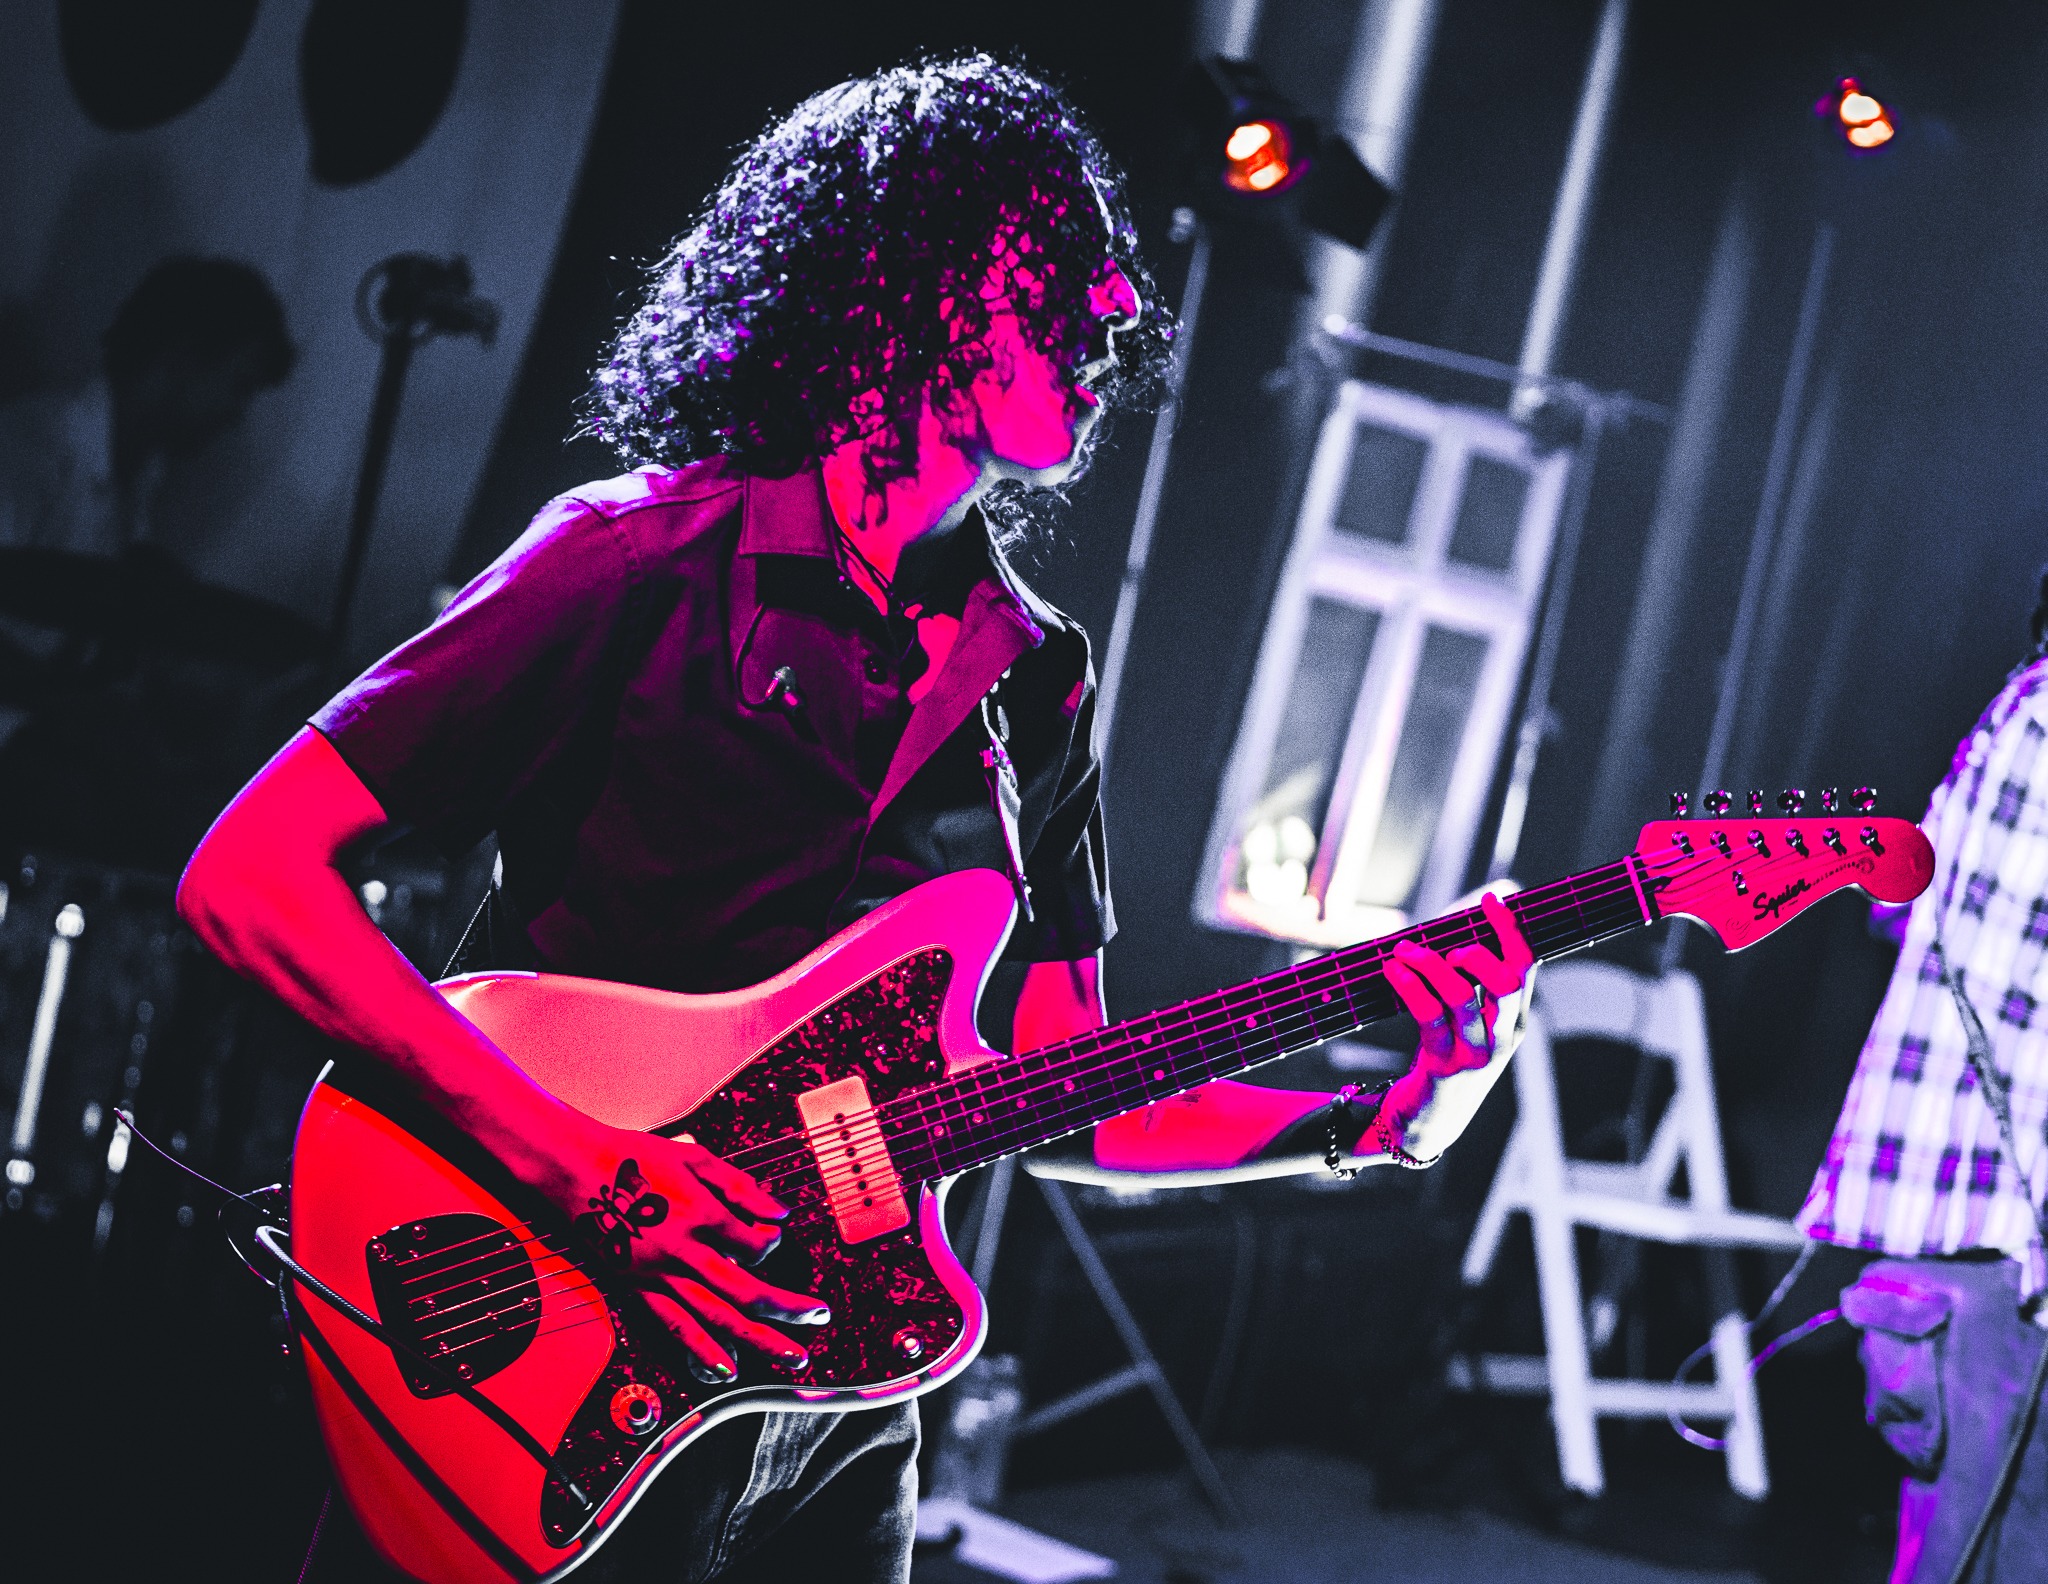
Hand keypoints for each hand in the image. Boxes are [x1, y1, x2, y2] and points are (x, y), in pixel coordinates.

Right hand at [550, 1124, 827, 1383]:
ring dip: (757, 1341)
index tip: (776, 1239)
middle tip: (818, 1318)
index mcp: (699, 1214)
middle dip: (787, 1309)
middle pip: (745, 1292)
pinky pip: (673, 1327)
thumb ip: (741, 1186)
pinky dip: (701, 1352)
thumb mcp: (695, 1157)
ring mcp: (658, 1275)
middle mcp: (682, 1252)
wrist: (575, 1170)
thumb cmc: (634, 1159)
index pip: (755, 1245)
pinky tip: (724, 1370)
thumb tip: (781, 1211)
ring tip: (790, 1356)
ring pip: (715, 1319)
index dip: (774, 1246)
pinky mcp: (637, 1289)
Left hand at [1375, 892, 1534, 1157]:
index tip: (1493, 898)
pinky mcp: (1445, 1066)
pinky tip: (1393, 970)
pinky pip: (1429, 1016)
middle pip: (1508, 982)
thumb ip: (1471, 988)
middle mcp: (1503, 1037)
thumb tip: (1452, 935)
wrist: (1428, 1123)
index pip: (1526, 968)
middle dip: (1477, 950)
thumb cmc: (1447, 1061)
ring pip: (1461, 996)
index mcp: (1514, 1022)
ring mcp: (1477, 1055)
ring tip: (1404, 951)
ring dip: (1430, 964)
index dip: (1512, 931)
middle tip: (1446, 941)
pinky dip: (1410, 986)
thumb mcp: (1470, 1027)